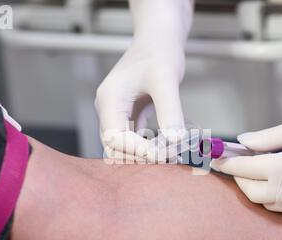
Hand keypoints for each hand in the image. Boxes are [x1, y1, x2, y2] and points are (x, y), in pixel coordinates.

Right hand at [95, 0, 193, 160]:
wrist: (158, 38)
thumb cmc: (160, 53)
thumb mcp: (166, 80)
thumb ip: (170, 111)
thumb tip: (175, 142)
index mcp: (109, 99)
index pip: (114, 136)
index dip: (137, 150)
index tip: (162, 155)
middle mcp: (107, 108)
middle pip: (114, 146)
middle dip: (139, 156)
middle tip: (168, 158)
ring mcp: (115, 113)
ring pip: (122, 146)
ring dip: (143, 154)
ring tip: (169, 154)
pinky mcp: (126, 115)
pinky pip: (132, 139)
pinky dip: (146, 146)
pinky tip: (164, 146)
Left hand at [210, 112, 281, 215]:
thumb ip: (269, 137)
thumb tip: (244, 141)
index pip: (247, 168)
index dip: (227, 163)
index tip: (215, 158)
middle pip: (252, 193)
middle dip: (238, 178)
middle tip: (235, 163)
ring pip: (268, 204)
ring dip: (255, 189)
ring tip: (255, 170)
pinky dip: (275, 197)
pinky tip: (276, 182)